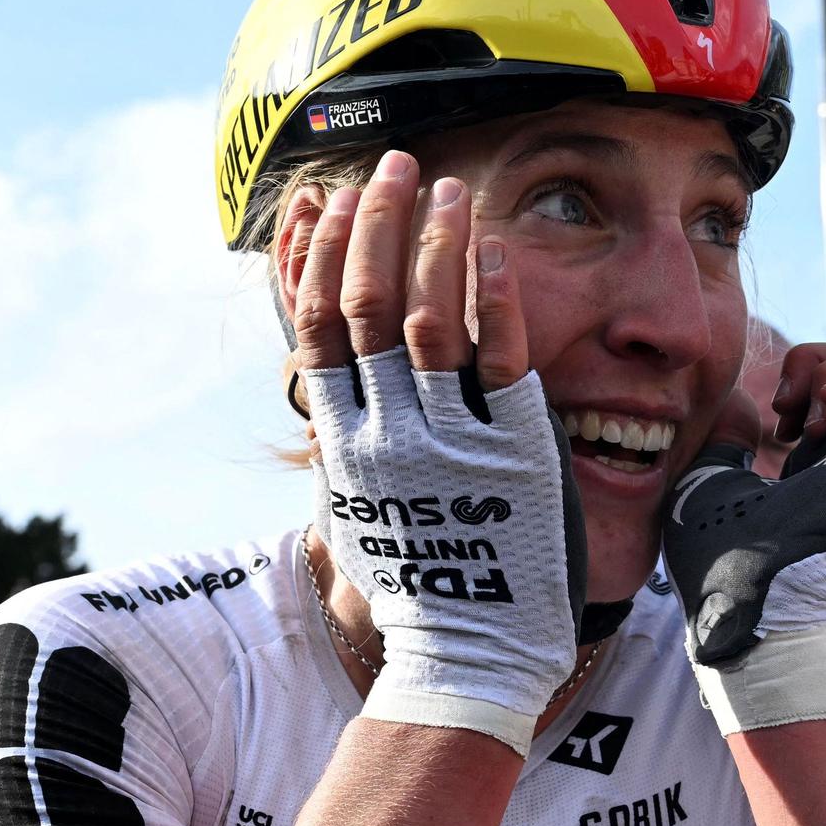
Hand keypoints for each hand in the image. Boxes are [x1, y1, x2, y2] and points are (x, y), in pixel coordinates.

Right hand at [293, 151, 583, 755]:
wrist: (469, 656)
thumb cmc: (419, 588)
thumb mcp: (360, 512)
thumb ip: (348, 450)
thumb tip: (329, 400)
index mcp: (345, 442)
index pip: (314, 326)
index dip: (318, 256)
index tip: (328, 201)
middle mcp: (386, 432)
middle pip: (364, 305)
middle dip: (375, 226)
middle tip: (394, 169)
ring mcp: (447, 438)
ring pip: (427, 319)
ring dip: (434, 245)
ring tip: (448, 189)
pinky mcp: (511, 450)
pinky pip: (499, 359)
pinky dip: (495, 297)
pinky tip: (495, 249)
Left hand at [661, 377, 825, 733]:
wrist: (747, 600)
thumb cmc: (723, 558)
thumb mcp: (715, 481)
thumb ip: (729, 440)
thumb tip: (737, 403)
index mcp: (825, 462)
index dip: (804, 374)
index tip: (774, 413)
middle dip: (816, 363)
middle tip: (785, 406)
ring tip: (802, 412)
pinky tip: (822, 402)